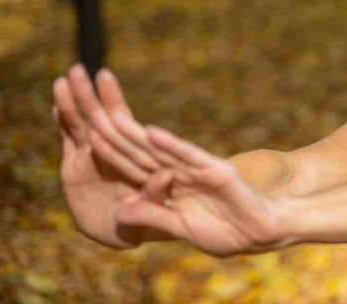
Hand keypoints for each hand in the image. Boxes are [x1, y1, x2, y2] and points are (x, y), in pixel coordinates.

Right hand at [53, 64, 165, 248]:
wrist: (122, 232)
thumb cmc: (146, 223)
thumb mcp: (155, 213)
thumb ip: (157, 195)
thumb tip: (167, 175)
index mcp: (135, 155)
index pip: (124, 122)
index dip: (113, 101)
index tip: (105, 78)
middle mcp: (114, 150)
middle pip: (100, 117)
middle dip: (88, 94)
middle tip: (79, 70)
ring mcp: (93, 155)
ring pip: (81, 124)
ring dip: (72, 103)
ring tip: (63, 81)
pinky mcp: (75, 166)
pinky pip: (68, 139)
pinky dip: (62, 122)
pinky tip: (56, 105)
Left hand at [90, 108, 284, 256]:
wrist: (259, 231)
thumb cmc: (224, 232)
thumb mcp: (181, 227)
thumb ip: (153, 216)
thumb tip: (119, 212)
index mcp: (169, 189)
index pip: (134, 169)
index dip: (112, 155)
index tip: (87, 138)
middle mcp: (179, 174)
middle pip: (142, 153)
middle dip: (116, 137)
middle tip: (91, 113)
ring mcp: (196, 169)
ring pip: (160, 149)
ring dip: (136, 134)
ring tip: (112, 116)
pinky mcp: (215, 169)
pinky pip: (190, 156)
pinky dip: (172, 145)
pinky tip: (153, 132)